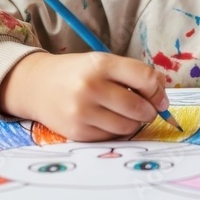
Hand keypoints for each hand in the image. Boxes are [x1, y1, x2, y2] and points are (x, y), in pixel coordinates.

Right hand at [0, 51, 169, 140]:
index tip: (159, 96)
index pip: (145, 78)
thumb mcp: (102, 62)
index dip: (158, 91)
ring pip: (128, 126)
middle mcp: (90, 87)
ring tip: (128, 114)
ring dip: (135, 123)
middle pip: (139, 107)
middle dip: (150, 111)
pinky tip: (109, 120)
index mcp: (101, 64)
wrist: (36, 86)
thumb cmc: (77, 72)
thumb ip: (133, 74)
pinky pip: (111, 137)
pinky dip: (117, 130)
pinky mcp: (78, 132)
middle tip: (147, 109)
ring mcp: (82, 112)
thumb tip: (162, 96)